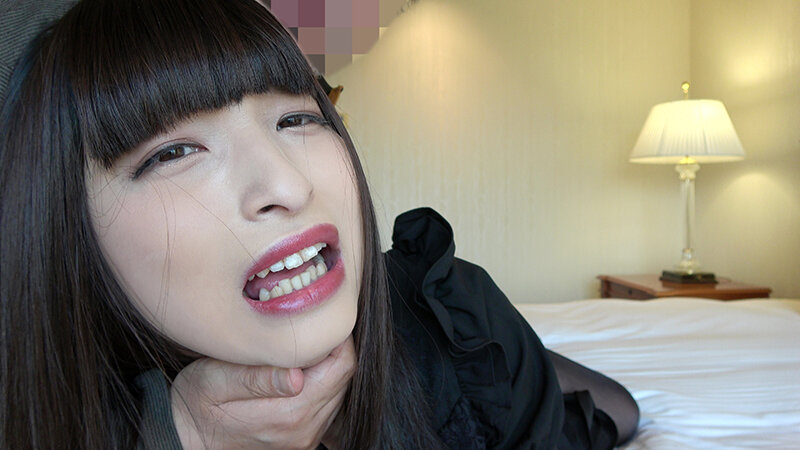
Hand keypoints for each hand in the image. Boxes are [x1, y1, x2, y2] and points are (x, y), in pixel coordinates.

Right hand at [171, 337, 354, 448]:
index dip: (336, 337)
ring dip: (326, 366)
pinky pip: (326, 404)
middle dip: (332, 348)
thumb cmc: (195, 404)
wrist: (184, 437)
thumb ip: (257, 378)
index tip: (317, 317)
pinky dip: (319, 383)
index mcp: (289, 414)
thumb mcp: (214, 381)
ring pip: (338, 390)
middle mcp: (304, 429)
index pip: (341, 366)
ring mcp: (305, 436)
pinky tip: (295, 370)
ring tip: (297, 348)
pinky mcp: (302, 438)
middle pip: (343, 377)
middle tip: (306, 327)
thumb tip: (297, 376)